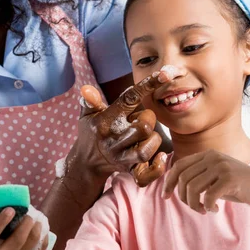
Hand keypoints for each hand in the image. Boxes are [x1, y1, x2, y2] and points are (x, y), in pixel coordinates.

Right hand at [69, 72, 172, 186]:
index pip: (129, 98)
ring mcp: (121, 156)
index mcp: (106, 120)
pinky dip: (157, 167)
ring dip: (153, 141)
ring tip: (147, 137)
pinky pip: (146, 174)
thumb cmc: (92, 133)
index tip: (164, 76)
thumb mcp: (87, 115)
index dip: (147, 85)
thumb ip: (91, 101)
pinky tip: (160, 157)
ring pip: (146, 149)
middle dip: (149, 119)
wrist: (85, 163)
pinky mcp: (128, 170)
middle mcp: (114, 139)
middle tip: (142, 120)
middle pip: (143, 127)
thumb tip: (86, 89)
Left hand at [163, 150, 249, 213]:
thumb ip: (199, 178)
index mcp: (207, 154)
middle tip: (194, 207)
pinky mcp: (231, 178)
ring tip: (203, 209)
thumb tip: (173, 186)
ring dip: (194, 204)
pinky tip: (214, 209)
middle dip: (183, 197)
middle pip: (183, 178)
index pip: (178, 166)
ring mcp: (222, 166)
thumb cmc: (240, 186)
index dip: (169, 182)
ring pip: (192, 188)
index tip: (165, 196)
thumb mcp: (216, 178)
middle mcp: (213, 157)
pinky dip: (207, 206)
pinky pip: (208, 196)